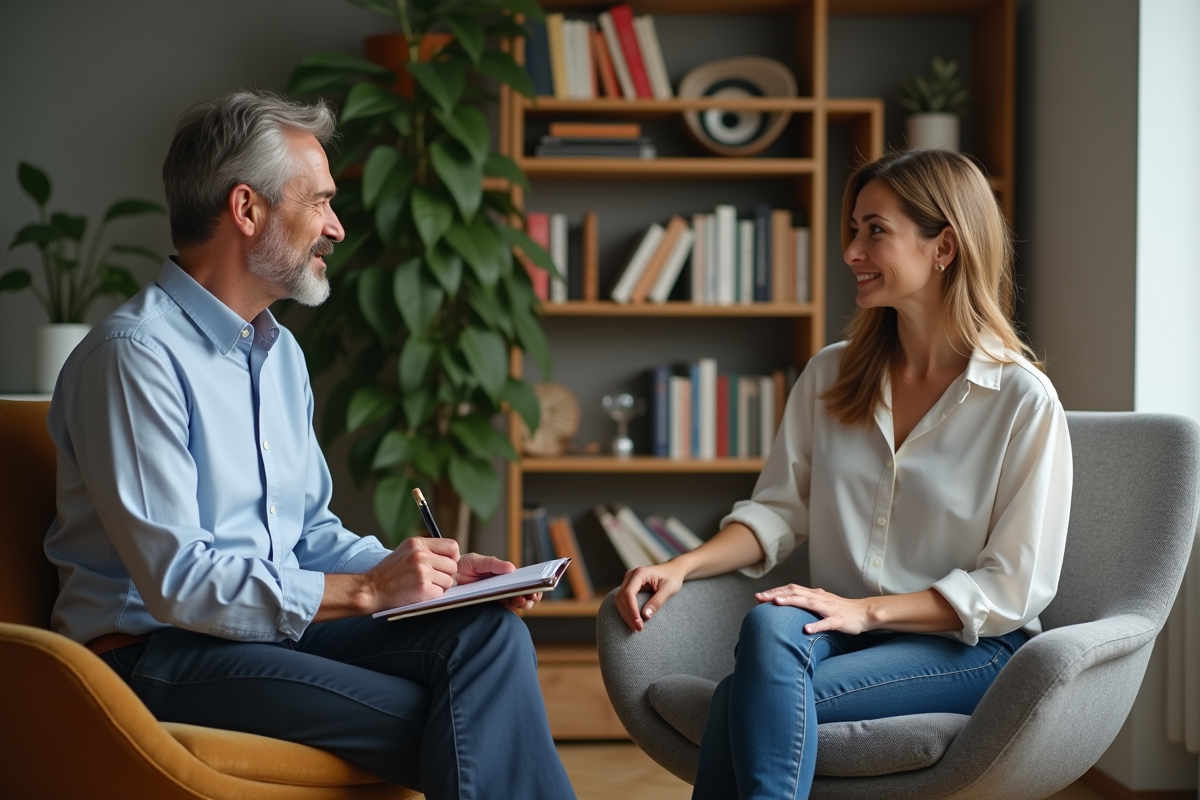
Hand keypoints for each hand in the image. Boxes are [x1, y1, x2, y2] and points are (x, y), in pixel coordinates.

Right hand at [364, 536, 459, 611]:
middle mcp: (421, 555)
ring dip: (440, 586)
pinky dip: (433, 595)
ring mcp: (422, 571)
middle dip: (447, 574)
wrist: (371, 589)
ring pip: (449, 580)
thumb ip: (426, 549)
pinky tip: (420, 593)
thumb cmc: (389, 572)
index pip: (452, 546)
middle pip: (453, 565)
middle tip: (434, 579)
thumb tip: (452, 555)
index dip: (453, 557)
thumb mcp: (406, 550)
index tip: (447, 564)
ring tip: (425, 585)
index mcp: (418, 543)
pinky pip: (441, 592)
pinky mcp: (422, 588)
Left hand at [455, 552, 541, 611]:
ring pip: (513, 603)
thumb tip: (512, 568)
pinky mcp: (485, 606)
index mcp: (502, 575)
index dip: (532, 585)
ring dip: (521, 603)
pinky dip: (508, 609)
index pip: (521, 581)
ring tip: (521, 601)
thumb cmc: (462, 565)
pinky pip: (499, 610)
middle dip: (529, 597)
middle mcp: (501, 587)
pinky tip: (510, 606)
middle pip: (521, 593)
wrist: (445, 576)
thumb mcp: (477, 561)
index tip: (536, 588)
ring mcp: (494, 597)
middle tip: (530, 597)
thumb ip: (493, 564)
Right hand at [617, 562, 685, 631]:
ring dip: (626, 614)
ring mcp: (628, 580)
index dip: (632, 610)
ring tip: (635, 628)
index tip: (639, 623)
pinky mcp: (629, 586)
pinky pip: (623, 600)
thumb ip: (657, 601)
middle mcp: (631, 575)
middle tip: (638, 629)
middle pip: (622, 597)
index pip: (629, 593)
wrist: (673, 570)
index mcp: (640, 573)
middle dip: (628, 614)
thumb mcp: (669, 589)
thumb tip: (646, 616)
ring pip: (619, 600)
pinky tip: (633, 621)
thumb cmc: (672, 578)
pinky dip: (626, 611)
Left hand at [755, 584, 871, 634]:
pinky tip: (806, 629)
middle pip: (795, 592)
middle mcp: (820, 598)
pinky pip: (827, 622)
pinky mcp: (839, 620)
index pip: (791, 589)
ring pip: (808, 603)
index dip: (775, 591)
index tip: (758, 596)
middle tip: (759, 598)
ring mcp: (829, 609)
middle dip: (776, 595)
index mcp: (815, 594)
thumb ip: (805, 602)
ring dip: (791, 602)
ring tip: (775, 604)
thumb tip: (786, 604)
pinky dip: (816, 625)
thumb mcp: (820, 604)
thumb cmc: (840, 610)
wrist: (864, 613)